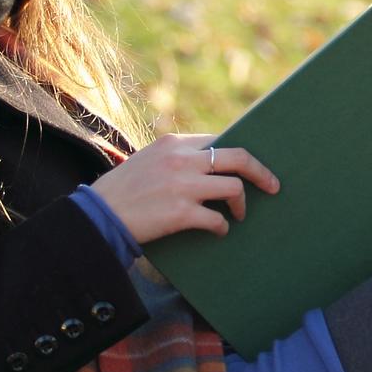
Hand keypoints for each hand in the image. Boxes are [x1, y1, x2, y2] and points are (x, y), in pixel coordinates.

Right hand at [90, 135, 280, 242]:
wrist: (98, 215)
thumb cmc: (123, 191)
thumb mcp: (148, 160)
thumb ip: (177, 158)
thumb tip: (210, 165)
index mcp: (173, 143)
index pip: (219, 140)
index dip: (238, 156)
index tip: (249, 166)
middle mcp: (181, 159)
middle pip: (238, 158)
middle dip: (261, 172)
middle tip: (273, 185)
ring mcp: (183, 185)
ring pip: (234, 188)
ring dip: (242, 204)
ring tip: (239, 215)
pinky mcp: (181, 212)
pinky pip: (218, 219)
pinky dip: (222, 227)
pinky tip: (219, 231)